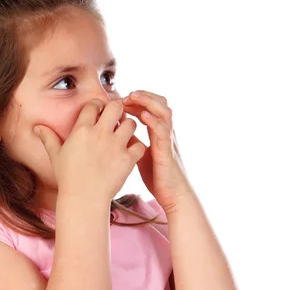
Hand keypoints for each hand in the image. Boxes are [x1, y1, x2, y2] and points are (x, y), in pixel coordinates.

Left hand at [122, 90, 192, 212]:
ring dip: (148, 102)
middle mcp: (166, 133)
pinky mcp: (168, 151)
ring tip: (133, 96)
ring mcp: (168, 140)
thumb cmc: (157, 176)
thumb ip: (132, 142)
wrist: (173, 195)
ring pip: (164, 112)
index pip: (151, 108)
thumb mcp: (140, 154)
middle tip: (126, 94)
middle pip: (160, 104)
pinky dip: (154, 121)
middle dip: (143, 96)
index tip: (121, 99)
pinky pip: (163, 131)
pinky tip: (143, 116)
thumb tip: (115, 131)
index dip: (138, 101)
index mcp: (158, 132)